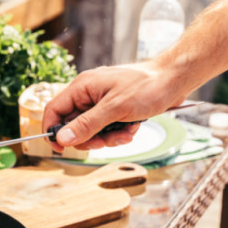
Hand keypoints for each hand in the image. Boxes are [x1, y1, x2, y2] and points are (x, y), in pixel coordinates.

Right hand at [42, 61, 185, 151]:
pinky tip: (132, 127)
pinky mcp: (112, 110)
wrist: (174, 80)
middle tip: (105, 141)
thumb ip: (87, 125)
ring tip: (127, 132)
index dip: (53, 131)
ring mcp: (100, 103)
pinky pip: (105, 129)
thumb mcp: (115, 109)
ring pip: (91, 131)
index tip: (60, 148)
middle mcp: (88, 95)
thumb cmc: (147, 87)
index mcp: (82, 87)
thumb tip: (62, 139)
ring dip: (108, 137)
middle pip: (73, 125)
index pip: (54, 110)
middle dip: (90, 138)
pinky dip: (117, 133)